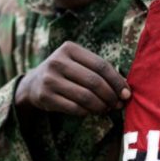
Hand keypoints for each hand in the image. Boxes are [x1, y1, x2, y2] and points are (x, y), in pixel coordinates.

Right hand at [15, 41, 130, 115]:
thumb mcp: (77, 63)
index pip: (101, 65)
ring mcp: (49, 79)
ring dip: (101, 106)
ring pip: (85, 97)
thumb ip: (98, 71)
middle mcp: (57, 61)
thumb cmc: (65, 73)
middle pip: (94, 81)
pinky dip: (88, 112)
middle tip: (118, 104)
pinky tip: (93, 112)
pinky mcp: (45, 96)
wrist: (33, 84)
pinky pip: (74, 108)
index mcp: (69, 49)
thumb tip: (125, 90)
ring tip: (107, 109)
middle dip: (110, 96)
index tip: (126, 93)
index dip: (117, 81)